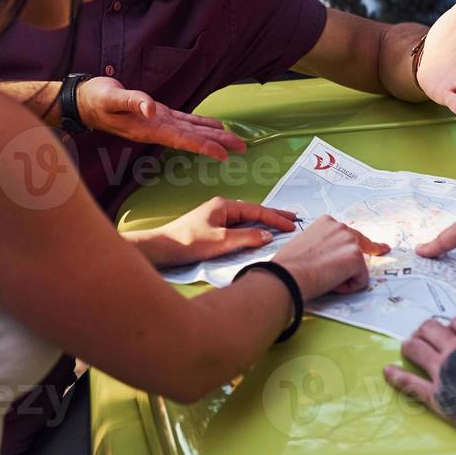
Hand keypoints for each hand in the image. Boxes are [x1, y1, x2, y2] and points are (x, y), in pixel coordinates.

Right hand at [77, 76, 246, 160]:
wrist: (84, 101)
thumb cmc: (95, 99)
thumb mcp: (111, 97)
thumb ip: (132, 101)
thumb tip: (151, 107)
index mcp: (148, 128)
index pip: (182, 140)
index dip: (203, 147)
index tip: (223, 154)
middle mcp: (156, 129)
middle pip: (192, 138)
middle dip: (217, 143)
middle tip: (242, 147)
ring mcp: (157, 123)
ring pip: (191, 131)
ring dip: (214, 136)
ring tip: (235, 140)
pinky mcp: (157, 115)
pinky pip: (184, 121)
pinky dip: (200, 124)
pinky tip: (214, 126)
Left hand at [147, 197, 298, 266]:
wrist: (163, 248)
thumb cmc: (189, 242)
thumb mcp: (221, 241)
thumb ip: (246, 237)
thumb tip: (267, 235)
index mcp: (224, 205)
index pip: (257, 210)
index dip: (276, 218)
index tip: (292, 224)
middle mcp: (221, 208)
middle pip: (253, 211)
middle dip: (273, 216)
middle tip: (293, 220)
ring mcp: (216, 217)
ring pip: (246, 219)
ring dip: (263, 223)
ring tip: (280, 227)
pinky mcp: (211, 228)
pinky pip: (238, 226)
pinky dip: (252, 229)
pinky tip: (258, 234)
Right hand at [272, 215, 388, 299]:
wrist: (287, 275)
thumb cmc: (289, 265)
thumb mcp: (306, 245)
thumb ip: (322, 245)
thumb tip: (328, 258)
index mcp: (326, 222)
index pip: (350, 236)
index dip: (358, 248)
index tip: (379, 248)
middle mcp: (340, 226)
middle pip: (361, 248)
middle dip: (355, 263)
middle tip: (351, 268)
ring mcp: (350, 241)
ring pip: (358, 267)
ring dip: (345, 277)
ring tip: (323, 277)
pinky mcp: (356, 257)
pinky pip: (361, 281)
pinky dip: (348, 287)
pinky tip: (330, 283)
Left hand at [384, 316, 455, 454]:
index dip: (453, 326)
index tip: (453, 330)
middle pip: (431, 329)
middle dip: (426, 330)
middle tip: (424, 334)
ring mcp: (444, 372)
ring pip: (416, 348)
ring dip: (410, 345)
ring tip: (407, 346)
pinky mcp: (437, 397)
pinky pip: (410, 384)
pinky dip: (396, 377)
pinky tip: (386, 371)